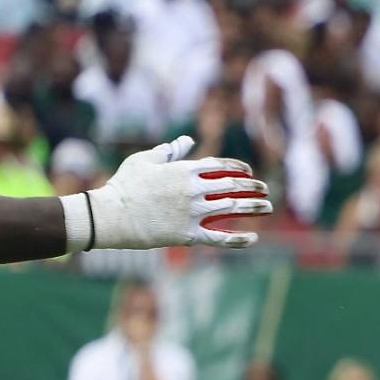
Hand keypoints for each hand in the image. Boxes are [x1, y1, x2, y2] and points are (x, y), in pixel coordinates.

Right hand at [68, 136, 270, 250]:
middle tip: (266, 190)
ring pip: (232, 208)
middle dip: (252, 187)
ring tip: (268, 207)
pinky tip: (253, 238)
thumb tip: (187, 141)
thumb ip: (169, 150)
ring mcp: (193, 212)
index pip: (221, 166)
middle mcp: (194, 189)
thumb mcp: (145, 159)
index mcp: (185, 169)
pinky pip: (219, 237)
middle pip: (232, 186)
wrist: (110, 215)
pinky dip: (238, 238)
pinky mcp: (188, 234)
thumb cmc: (124, 185)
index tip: (250, 172)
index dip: (239, 168)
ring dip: (254, 207)